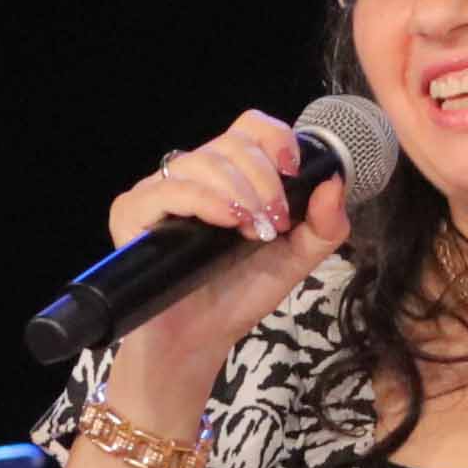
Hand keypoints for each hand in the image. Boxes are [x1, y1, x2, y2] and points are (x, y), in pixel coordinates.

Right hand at [90, 111, 355, 420]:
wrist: (201, 339)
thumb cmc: (240, 294)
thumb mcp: (296, 260)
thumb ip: (324, 226)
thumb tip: (335, 182)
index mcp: (231, 175)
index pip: (249, 128)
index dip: (275, 138)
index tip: (293, 171)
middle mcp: (194, 175)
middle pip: (231, 143)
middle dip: (264, 179)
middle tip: (275, 222)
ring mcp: (160, 191)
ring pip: (201, 162)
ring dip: (239, 192)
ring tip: (253, 230)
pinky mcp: (132, 212)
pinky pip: (167, 189)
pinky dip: (204, 200)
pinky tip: (226, 221)